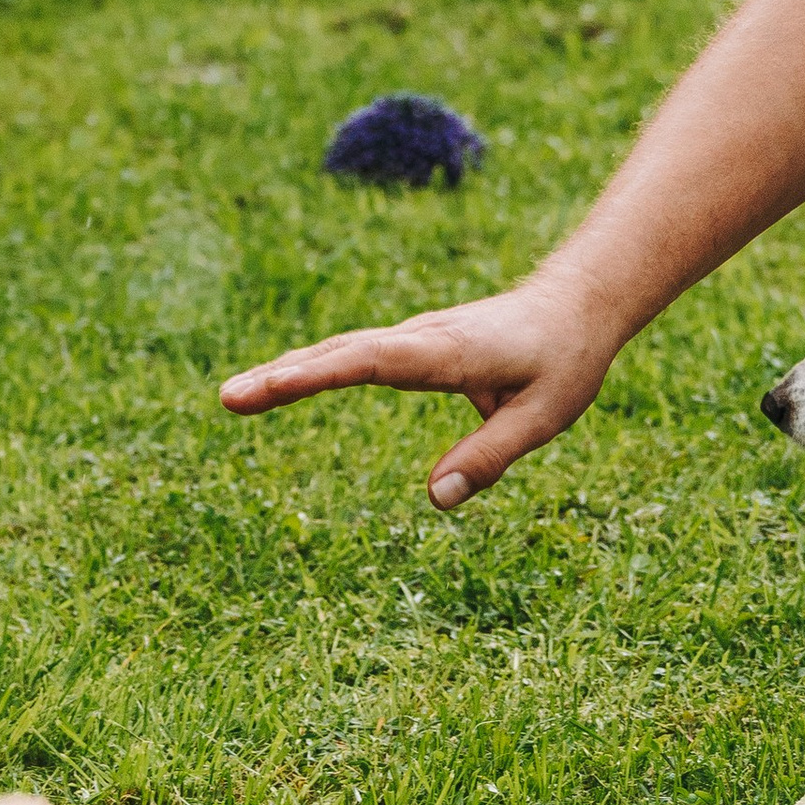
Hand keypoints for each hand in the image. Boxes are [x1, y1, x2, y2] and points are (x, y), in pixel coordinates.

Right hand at [219, 270, 616, 505]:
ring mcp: (413, 338)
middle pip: (341, 353)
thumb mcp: (544, 416)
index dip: (319, 374)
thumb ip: (490, 458)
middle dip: (283, 375)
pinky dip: (312, 368)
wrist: (577, 304)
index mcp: (449, 352)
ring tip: (233, 397)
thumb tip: (434, 500)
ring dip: (288, 371)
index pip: (371, 361)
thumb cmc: (565, 360)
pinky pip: (354, 355)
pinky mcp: (413, 346)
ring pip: (341, 351)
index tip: (271, 385)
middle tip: (226, 398)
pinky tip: (279, 383)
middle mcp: (421, 338)